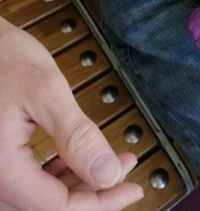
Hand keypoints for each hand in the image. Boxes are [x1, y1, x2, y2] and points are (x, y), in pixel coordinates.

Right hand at [0, 18, 143, 210]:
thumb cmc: (3, 58)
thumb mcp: (46, 92)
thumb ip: (77, 136)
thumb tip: (108, 173)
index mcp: (2, 169)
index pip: (57, 207)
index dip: (100, 202)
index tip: (131, 187)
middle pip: (49, 207)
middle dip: (93, 193)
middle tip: (125, 171)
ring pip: (39, 197)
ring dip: (76, 185)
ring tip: (110, 162)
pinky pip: (27, 182)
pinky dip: (56, 176)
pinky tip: (74, 161)